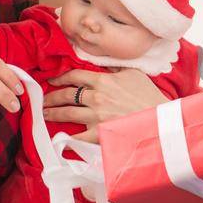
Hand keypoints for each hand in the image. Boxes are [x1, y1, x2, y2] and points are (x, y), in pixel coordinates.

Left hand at [41, 67, 170, 142]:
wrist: (159, 120)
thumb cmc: (149, 96)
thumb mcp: (134, 75)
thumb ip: (116, 69)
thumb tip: (105, 65)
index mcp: (103, 81)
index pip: (74, 76)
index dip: (60, 78)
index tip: (52, 80)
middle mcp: (95, 97)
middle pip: (66, 95)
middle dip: (51, 97)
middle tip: (43, 99)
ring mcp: (95, 116)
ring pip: (67, 113)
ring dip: (53, 113)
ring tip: (45, 114)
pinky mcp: (98, 133)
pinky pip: (77, 136)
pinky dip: (66, 137)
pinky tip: (58, 137)